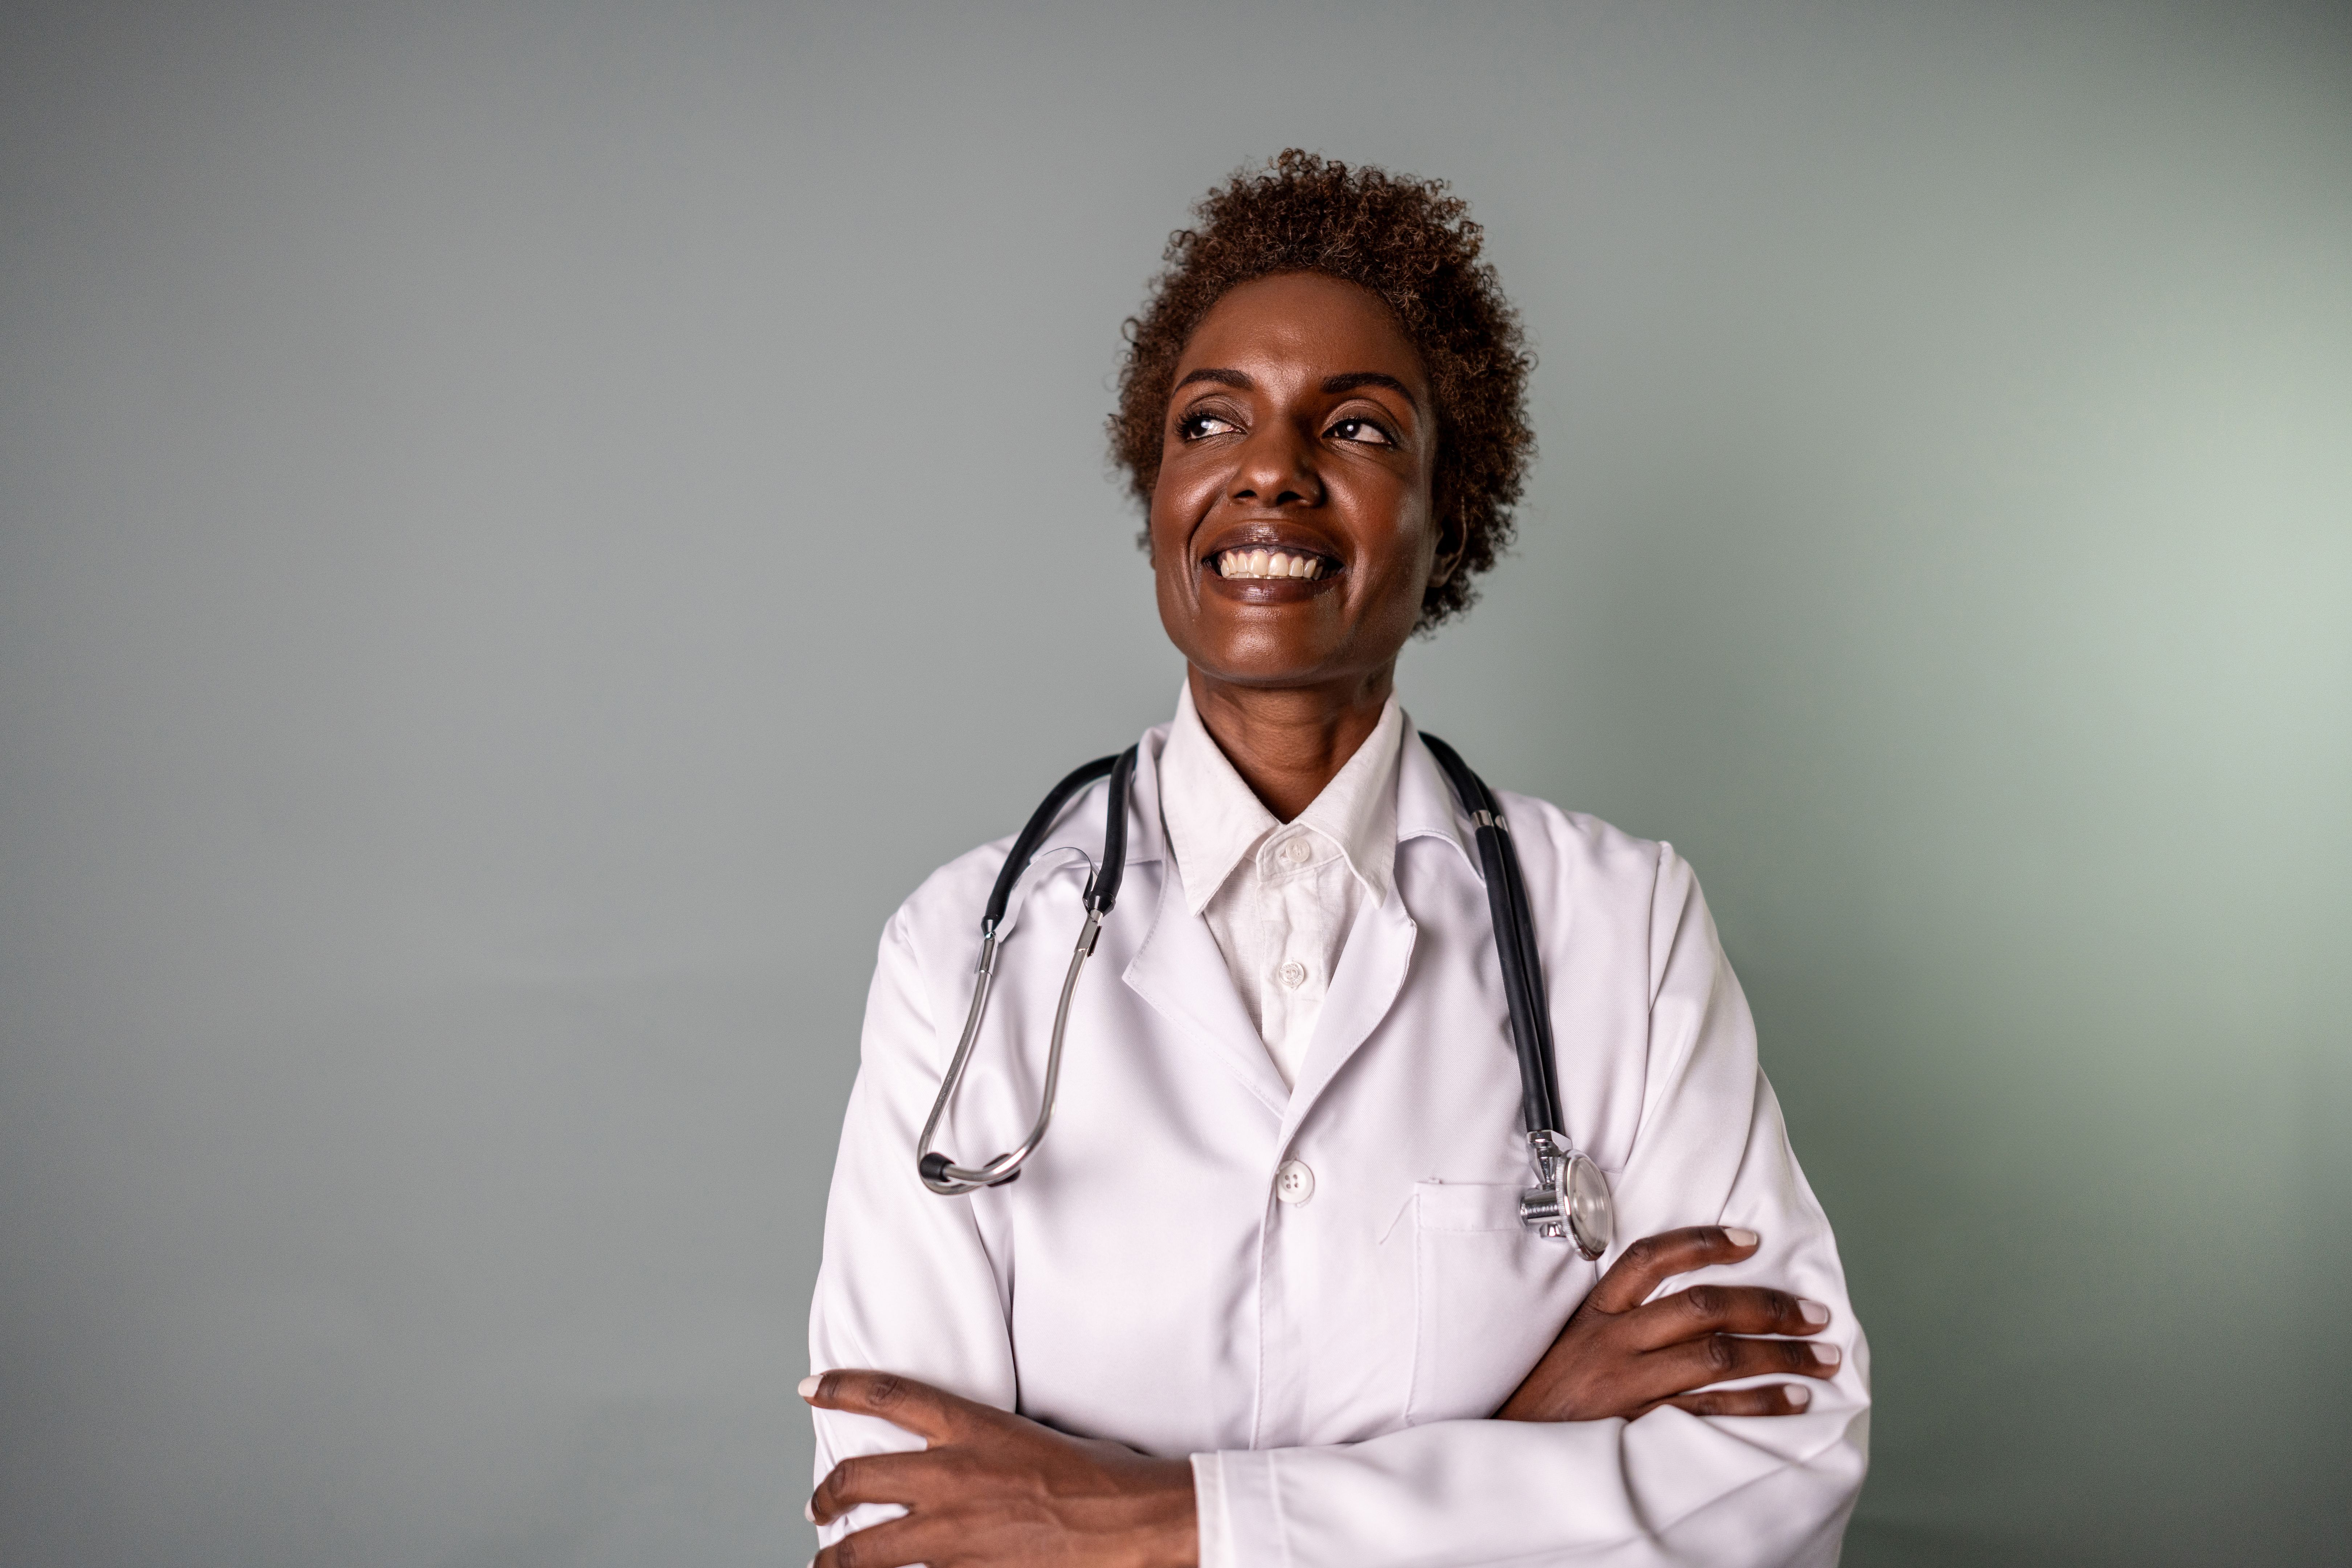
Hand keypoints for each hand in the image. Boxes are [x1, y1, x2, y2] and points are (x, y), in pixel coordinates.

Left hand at [803, 1370, 1197, 1567]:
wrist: (1130, 1522)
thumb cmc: (1097, 1476)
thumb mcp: (1030, 1436)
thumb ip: (983, 1442)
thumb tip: (956, 1455)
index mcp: (972, 1430)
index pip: (889, 1396)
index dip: (841, 1388)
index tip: (810, 1389)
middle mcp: (952, 1477)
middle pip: (857, 1477)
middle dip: (825, 1496)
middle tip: (816, 1506)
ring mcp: (953, 1533)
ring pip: (865, 1549)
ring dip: (838, 1558)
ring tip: (827, 1562)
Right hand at [1496, 1226, 1838, 1421]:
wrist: (1512, 1450)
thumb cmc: (1551, 1393)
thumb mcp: (1575, 1339)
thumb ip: (1620, 1317)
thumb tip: (1687, 1297)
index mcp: (1598, 1312)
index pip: (1653, 1259)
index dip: (1704, 1242)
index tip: (1751, 1240)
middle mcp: (1616, 1341)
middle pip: (1703, 1307)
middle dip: (1768, 1307)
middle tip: (1816, 1314)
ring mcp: (1631, 1384)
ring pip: (1719, 1357)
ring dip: (1781, 1356)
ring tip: (1821, 1357)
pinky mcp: (1643, 1425)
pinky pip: (1714, 1409)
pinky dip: (1761, 1403)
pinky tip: (1793, 1398)